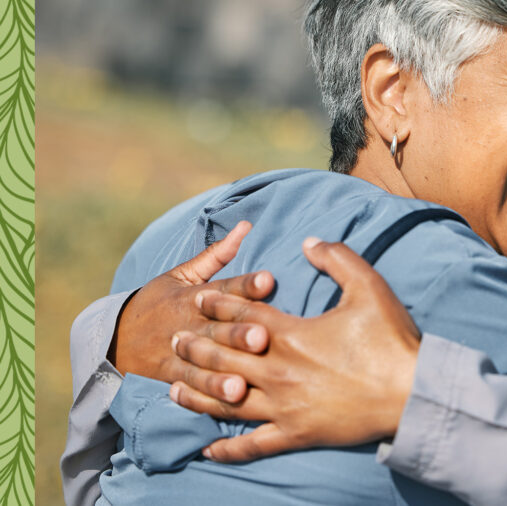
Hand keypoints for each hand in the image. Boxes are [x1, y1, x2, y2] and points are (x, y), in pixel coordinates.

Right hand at [111, 221, 274, 401]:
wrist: (114, 340)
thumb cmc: (159, 303)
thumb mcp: (182, 275)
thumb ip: (217, 254)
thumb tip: (246, 225)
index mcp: (193, 295)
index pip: (223, 288)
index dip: (246, 284)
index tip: (269, 280)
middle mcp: (187, 324)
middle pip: (217, 328)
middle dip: (238, 334)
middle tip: (262, 338)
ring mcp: (177, 353)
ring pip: (202, 363)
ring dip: (221, 374)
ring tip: (241, 385)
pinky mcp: (170, 376)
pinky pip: (189, 388)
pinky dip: (204, 396)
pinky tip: (224, 404)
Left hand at [169, 238, 420, 462]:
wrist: (411, 392)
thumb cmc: (391, 339)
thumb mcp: (369, 287)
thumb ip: (337, 259)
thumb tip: (308, 242)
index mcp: (291, 334)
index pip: (242, 316)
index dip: (218, 304)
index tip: (198, 299)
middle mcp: (278, 371)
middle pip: (223, 357)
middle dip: (195, 347)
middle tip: (174, 341)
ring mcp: (283, 406)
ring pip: (226, 400)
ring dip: (196, 393)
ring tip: (174, 386)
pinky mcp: (295, 434)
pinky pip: (252, 444)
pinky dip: (227, 448)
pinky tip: (209, 449)